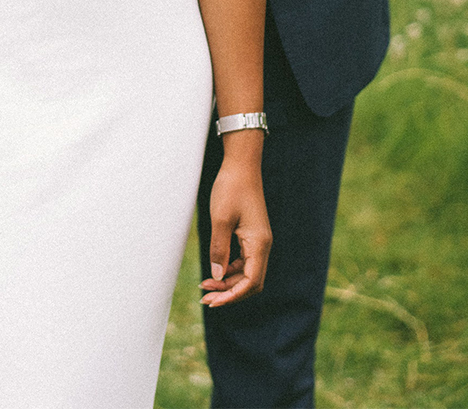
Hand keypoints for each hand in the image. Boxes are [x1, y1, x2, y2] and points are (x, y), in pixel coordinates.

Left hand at [201, 150, 270, 306]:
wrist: (241, 164)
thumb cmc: (231, 188)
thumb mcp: (220, 219)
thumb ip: (219, 250)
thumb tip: (217, 277)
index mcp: (259, 244)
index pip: (251, 282)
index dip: (233, 296)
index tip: (214, 302)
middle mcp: (262, 245)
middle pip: (250, 282)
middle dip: (229, 293)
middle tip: (206, 299)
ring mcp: (258, 240)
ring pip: (246, 272)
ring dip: (228, 282)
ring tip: (206, 287)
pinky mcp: (251, 235)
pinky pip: (243, 260)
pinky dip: (229, 269)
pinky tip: (214, 270)